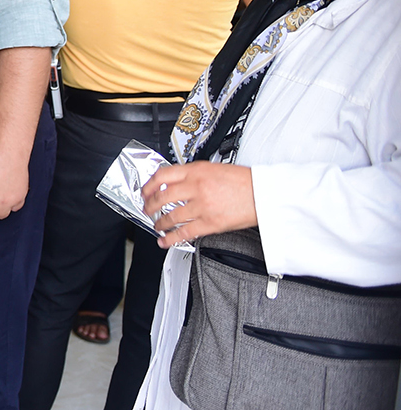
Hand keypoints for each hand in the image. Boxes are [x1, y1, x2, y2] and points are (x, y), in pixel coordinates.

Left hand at [141, 162, 256, 247]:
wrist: (265, 193)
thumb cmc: (245, 181)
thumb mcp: (214, 168)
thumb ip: (194, 174)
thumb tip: (178, 181)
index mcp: (196, 171)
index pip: (162, 175)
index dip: (149, 184)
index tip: (145, 190)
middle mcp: (196, 187)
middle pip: (162, 197)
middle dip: (150, 205)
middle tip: (146, 209)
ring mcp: (202, 206)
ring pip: (171, 216)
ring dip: (159, 223)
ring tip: (156, 225)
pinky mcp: (210, 223)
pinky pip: (184, 232)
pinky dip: (171, 238)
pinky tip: (165, 241)